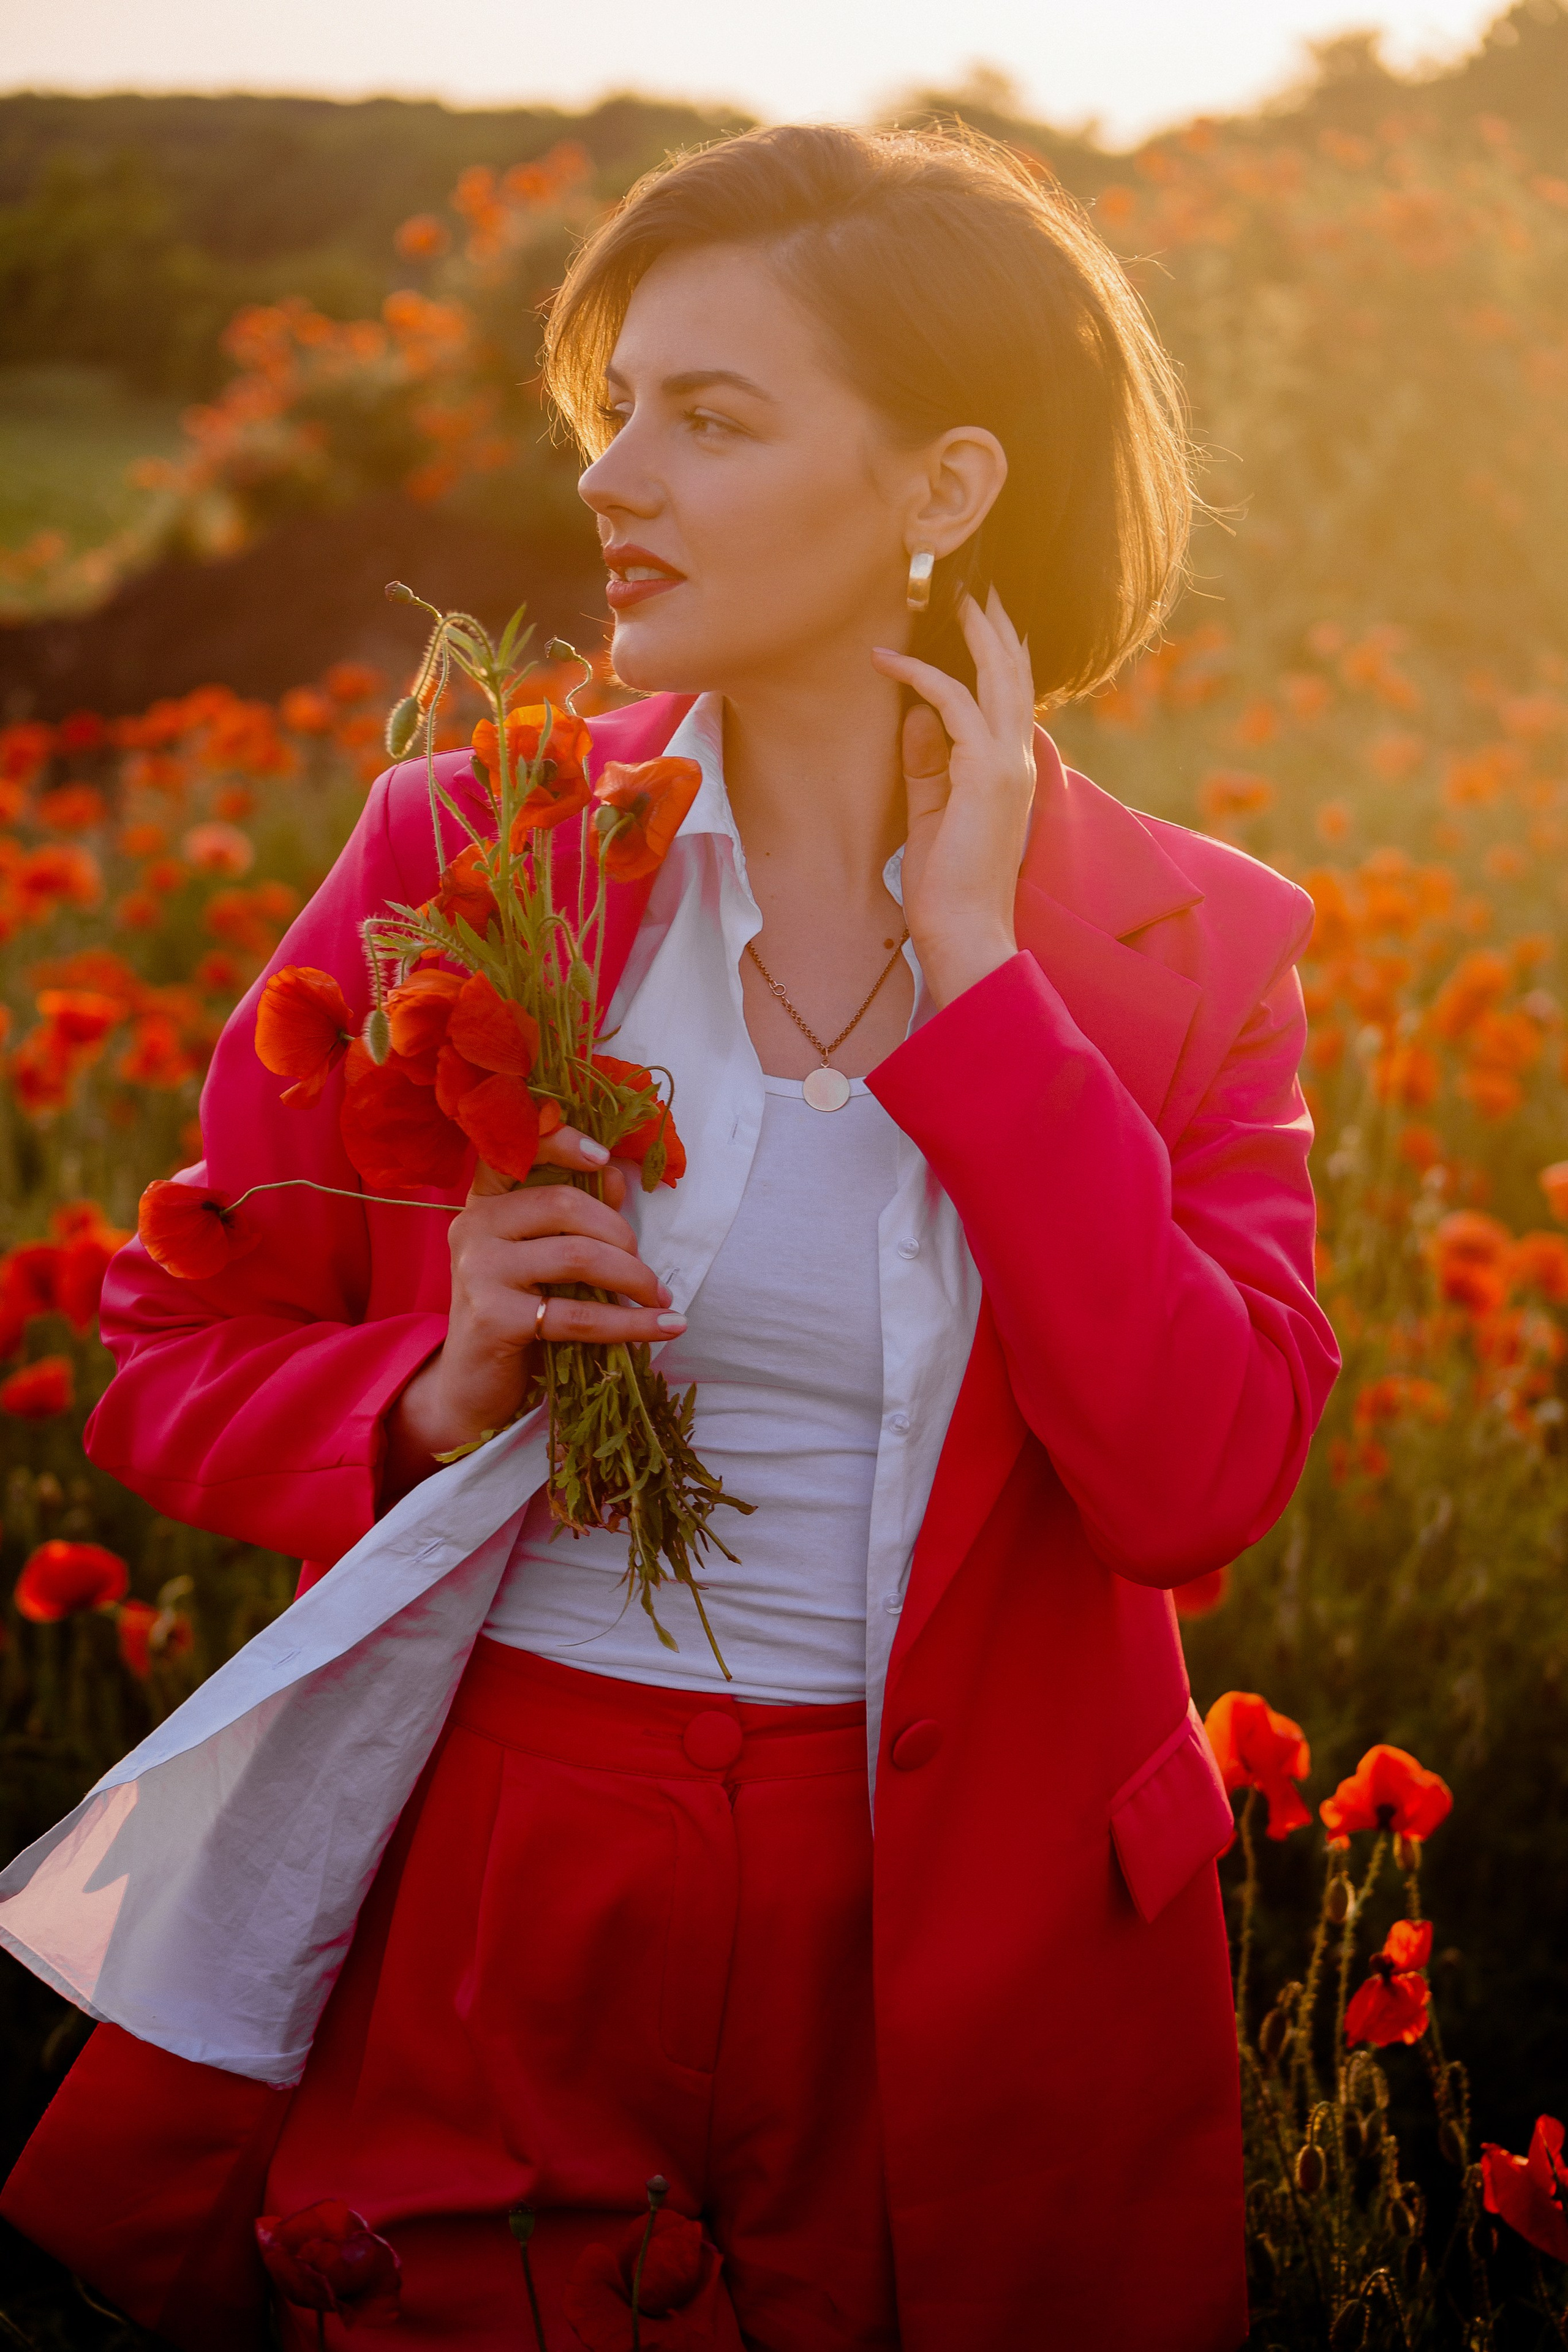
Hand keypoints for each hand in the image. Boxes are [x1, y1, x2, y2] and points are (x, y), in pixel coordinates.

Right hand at [383, 1122, 683, 1491]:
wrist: (472, 1387)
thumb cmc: (516, 1313)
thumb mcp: (543, 1259)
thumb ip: (574, 1215)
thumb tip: (616, 1174)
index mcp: (485, 1203)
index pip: (515, 1151)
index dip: (562, 1142)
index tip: (605, 1157)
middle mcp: (474, 1228)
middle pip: (564, 1206)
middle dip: (621, 1234)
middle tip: (646, 1269)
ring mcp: (478, 1272)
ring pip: (577, 1256)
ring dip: (632, 1277)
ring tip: (657, 1297)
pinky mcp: (493, 1318)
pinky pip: (577, 1315)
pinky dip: (630, 1323)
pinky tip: (663, 1327)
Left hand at [870, 588, 1036, 1008]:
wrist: (964, 930)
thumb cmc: (948, 884)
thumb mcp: (934, 811)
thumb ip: (929, 764)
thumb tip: (918, 717)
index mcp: (1011, 771)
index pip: (1012, 700)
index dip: (1001, 658)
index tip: (984, 625)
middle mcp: (1018, 760)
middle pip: (1015, 676)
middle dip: (997, 630)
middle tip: (977, 589)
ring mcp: (1008, 765)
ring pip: (998, 678)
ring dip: (975, 635)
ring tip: (956, 598)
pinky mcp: (985, 774)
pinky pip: (953, 705)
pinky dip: (922, 679)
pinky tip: (888, 663)